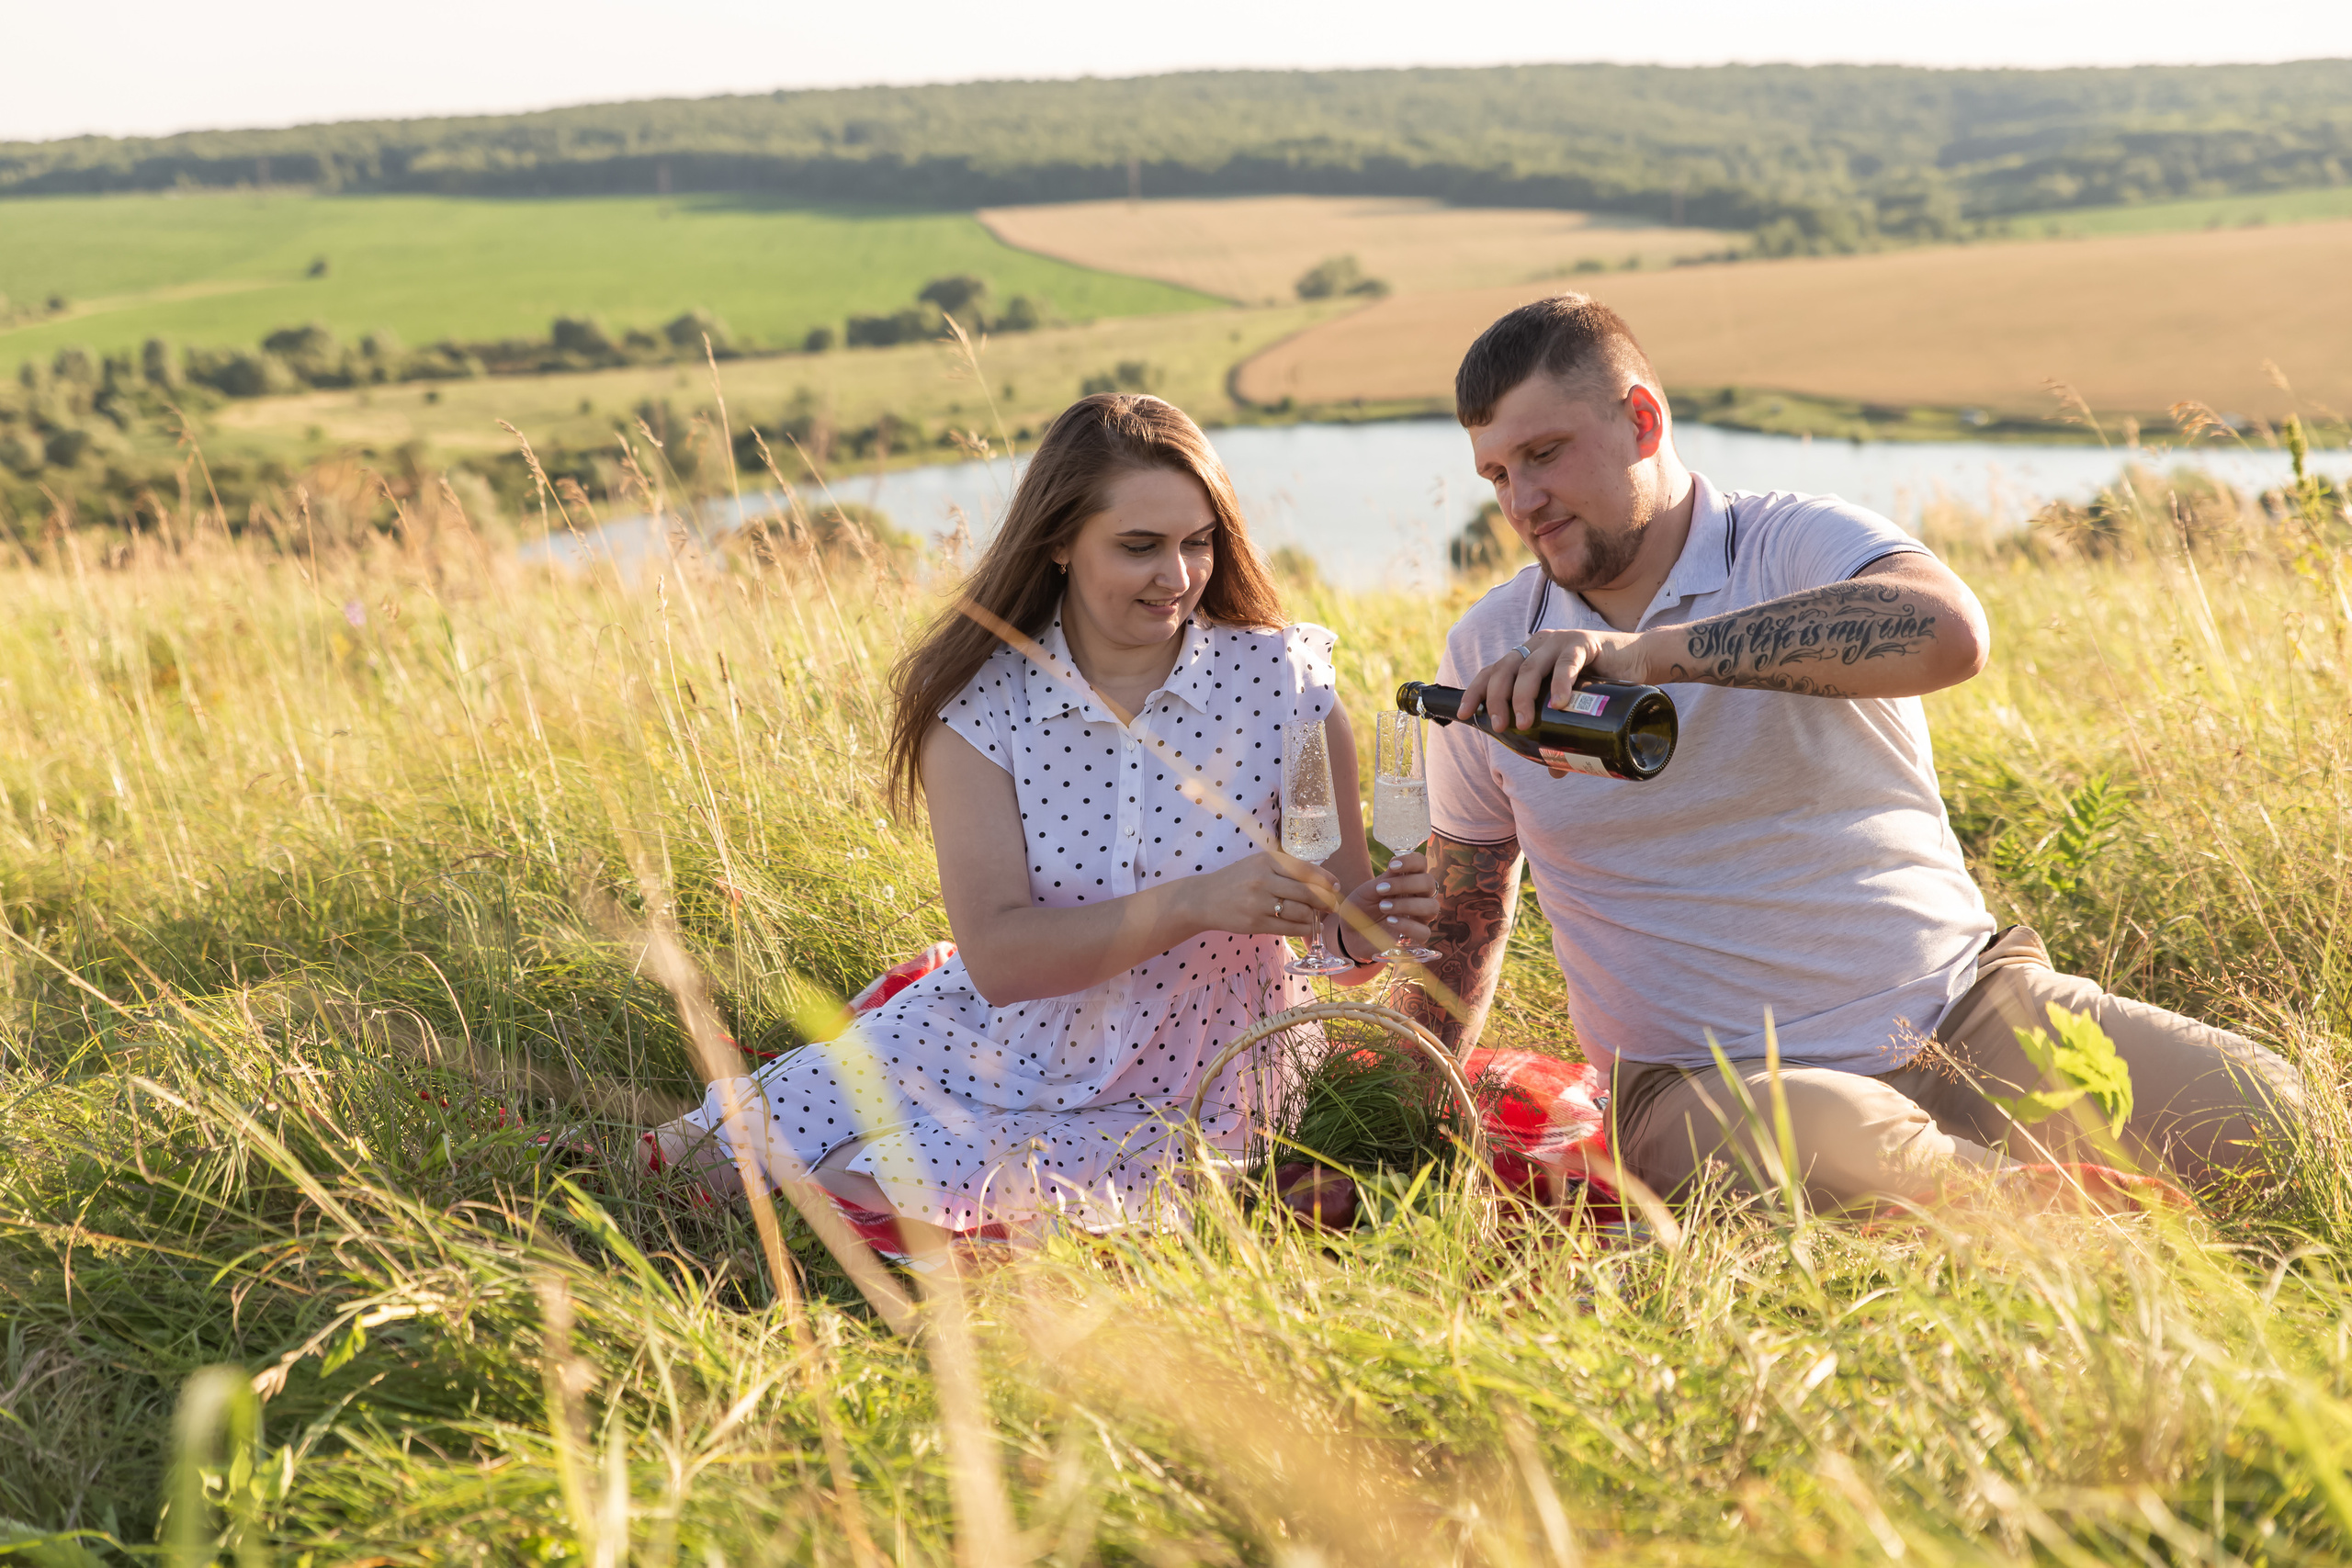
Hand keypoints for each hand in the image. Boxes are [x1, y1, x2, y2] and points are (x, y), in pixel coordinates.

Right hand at [1184, 849, 1339, 939]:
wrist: (1204, 898)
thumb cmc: (1237, 880)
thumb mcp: (1259, 864)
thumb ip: (1286, 868)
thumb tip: (1322, 880)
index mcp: (1268, 860)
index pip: (1307, 870)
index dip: (1326, 880)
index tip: (1336, 887)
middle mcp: (1264, 879)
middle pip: (1308, 893)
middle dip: (1326, 901)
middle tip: (1333, 906)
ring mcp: (1259, 903)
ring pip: (1301, 912)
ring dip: (1315, 917)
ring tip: (1318, 917)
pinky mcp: (1255, 923)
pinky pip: (1289, 928)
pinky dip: (1303, 929)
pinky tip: (1308, 927)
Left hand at [1336, 851, 1435, 955]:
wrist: (1350, 932)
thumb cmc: (1361, 907)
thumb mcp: (1367, 891)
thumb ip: (1384, 880)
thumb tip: (1396, 867)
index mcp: (1408, 880)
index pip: (1421, 864)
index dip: (1411, 861)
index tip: (1392, 865)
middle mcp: (1419, 897)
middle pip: (1429, 883)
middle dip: (1406, 884)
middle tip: (1381, 889)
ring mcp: (1420, 917)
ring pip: (1431, 907)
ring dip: (1407, 904)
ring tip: (1383, 907)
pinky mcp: (1417, 938)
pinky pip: (1424, 931)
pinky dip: (1408, 925)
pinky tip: (1390, 921)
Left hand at [1467, 626, 1652, 731]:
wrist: (1640, 661)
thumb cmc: (1603, 685)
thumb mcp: (1574, 708)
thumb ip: (1562, 733)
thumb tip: (1555, 771)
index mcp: (1529, 657)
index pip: (1493, 671)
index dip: (1476, 691)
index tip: (1466, 714)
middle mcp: (1539, 646)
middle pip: (1505, 670)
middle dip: (1497, 699)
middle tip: (1499, 726)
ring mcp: (1559, 642)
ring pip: (1530, 668)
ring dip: (1522, 696)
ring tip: (1525, 723)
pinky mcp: (1585, 643)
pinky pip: (1567, 664)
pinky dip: (1560, 684)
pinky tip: (1559, 703)